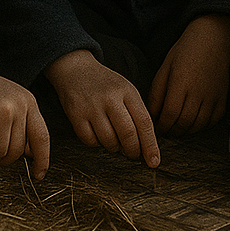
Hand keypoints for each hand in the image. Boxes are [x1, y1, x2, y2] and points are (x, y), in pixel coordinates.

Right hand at [45, 49, 159, 167]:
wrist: (76, 69)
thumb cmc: (105, 84)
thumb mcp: (125, 90)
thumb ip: (136, 112)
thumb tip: (145, 145)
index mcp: (127, 91)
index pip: (144, 122)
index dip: (150, 144)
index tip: (154, 161)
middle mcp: (110, 98)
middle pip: (128, 134)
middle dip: (133, 151)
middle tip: (134, 156)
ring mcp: (92, 106)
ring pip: (109, 141)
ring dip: (114, 148)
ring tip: (115, 142)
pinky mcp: (75, 115)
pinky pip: (90, 141)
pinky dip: (96, 144)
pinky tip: (98, 135)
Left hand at [148, 15, 229, 134]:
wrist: (212, 38)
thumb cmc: (184, 51)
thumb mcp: (165, 67)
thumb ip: (156, 92)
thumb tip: (152, 115)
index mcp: (181, 82)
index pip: (170, 115)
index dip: (161, 125)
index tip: (156, 125)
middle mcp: (199, 92)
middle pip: (184, 123)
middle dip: (172, 131)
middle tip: (165, 129)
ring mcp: (213, 96)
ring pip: (198, 125)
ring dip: (186, 130)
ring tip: (177, 127)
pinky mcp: (223, 98)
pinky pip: (212, 121)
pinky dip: (202, 126)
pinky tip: (193, 122)